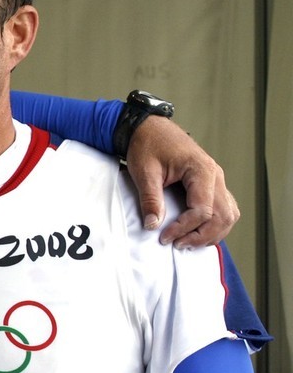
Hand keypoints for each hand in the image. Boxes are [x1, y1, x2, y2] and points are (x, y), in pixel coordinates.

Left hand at [125, 116, 238, 247]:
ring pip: (228, 215)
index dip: (184, 228)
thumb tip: (153, 225)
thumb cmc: (147, 145)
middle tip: (177, 244)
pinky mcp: (212, 184)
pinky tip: (197, 232)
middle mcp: (215, 176)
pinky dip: (215, 224)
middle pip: (222, 216)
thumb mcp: (144, 172)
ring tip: (187, 242)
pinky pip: (224, 208)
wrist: (150, 128)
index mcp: (201, 170)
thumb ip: (150, 199)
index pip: (203, 210)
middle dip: (201, 235)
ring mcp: (216, 180)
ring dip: (212, 232)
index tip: (165, 237)